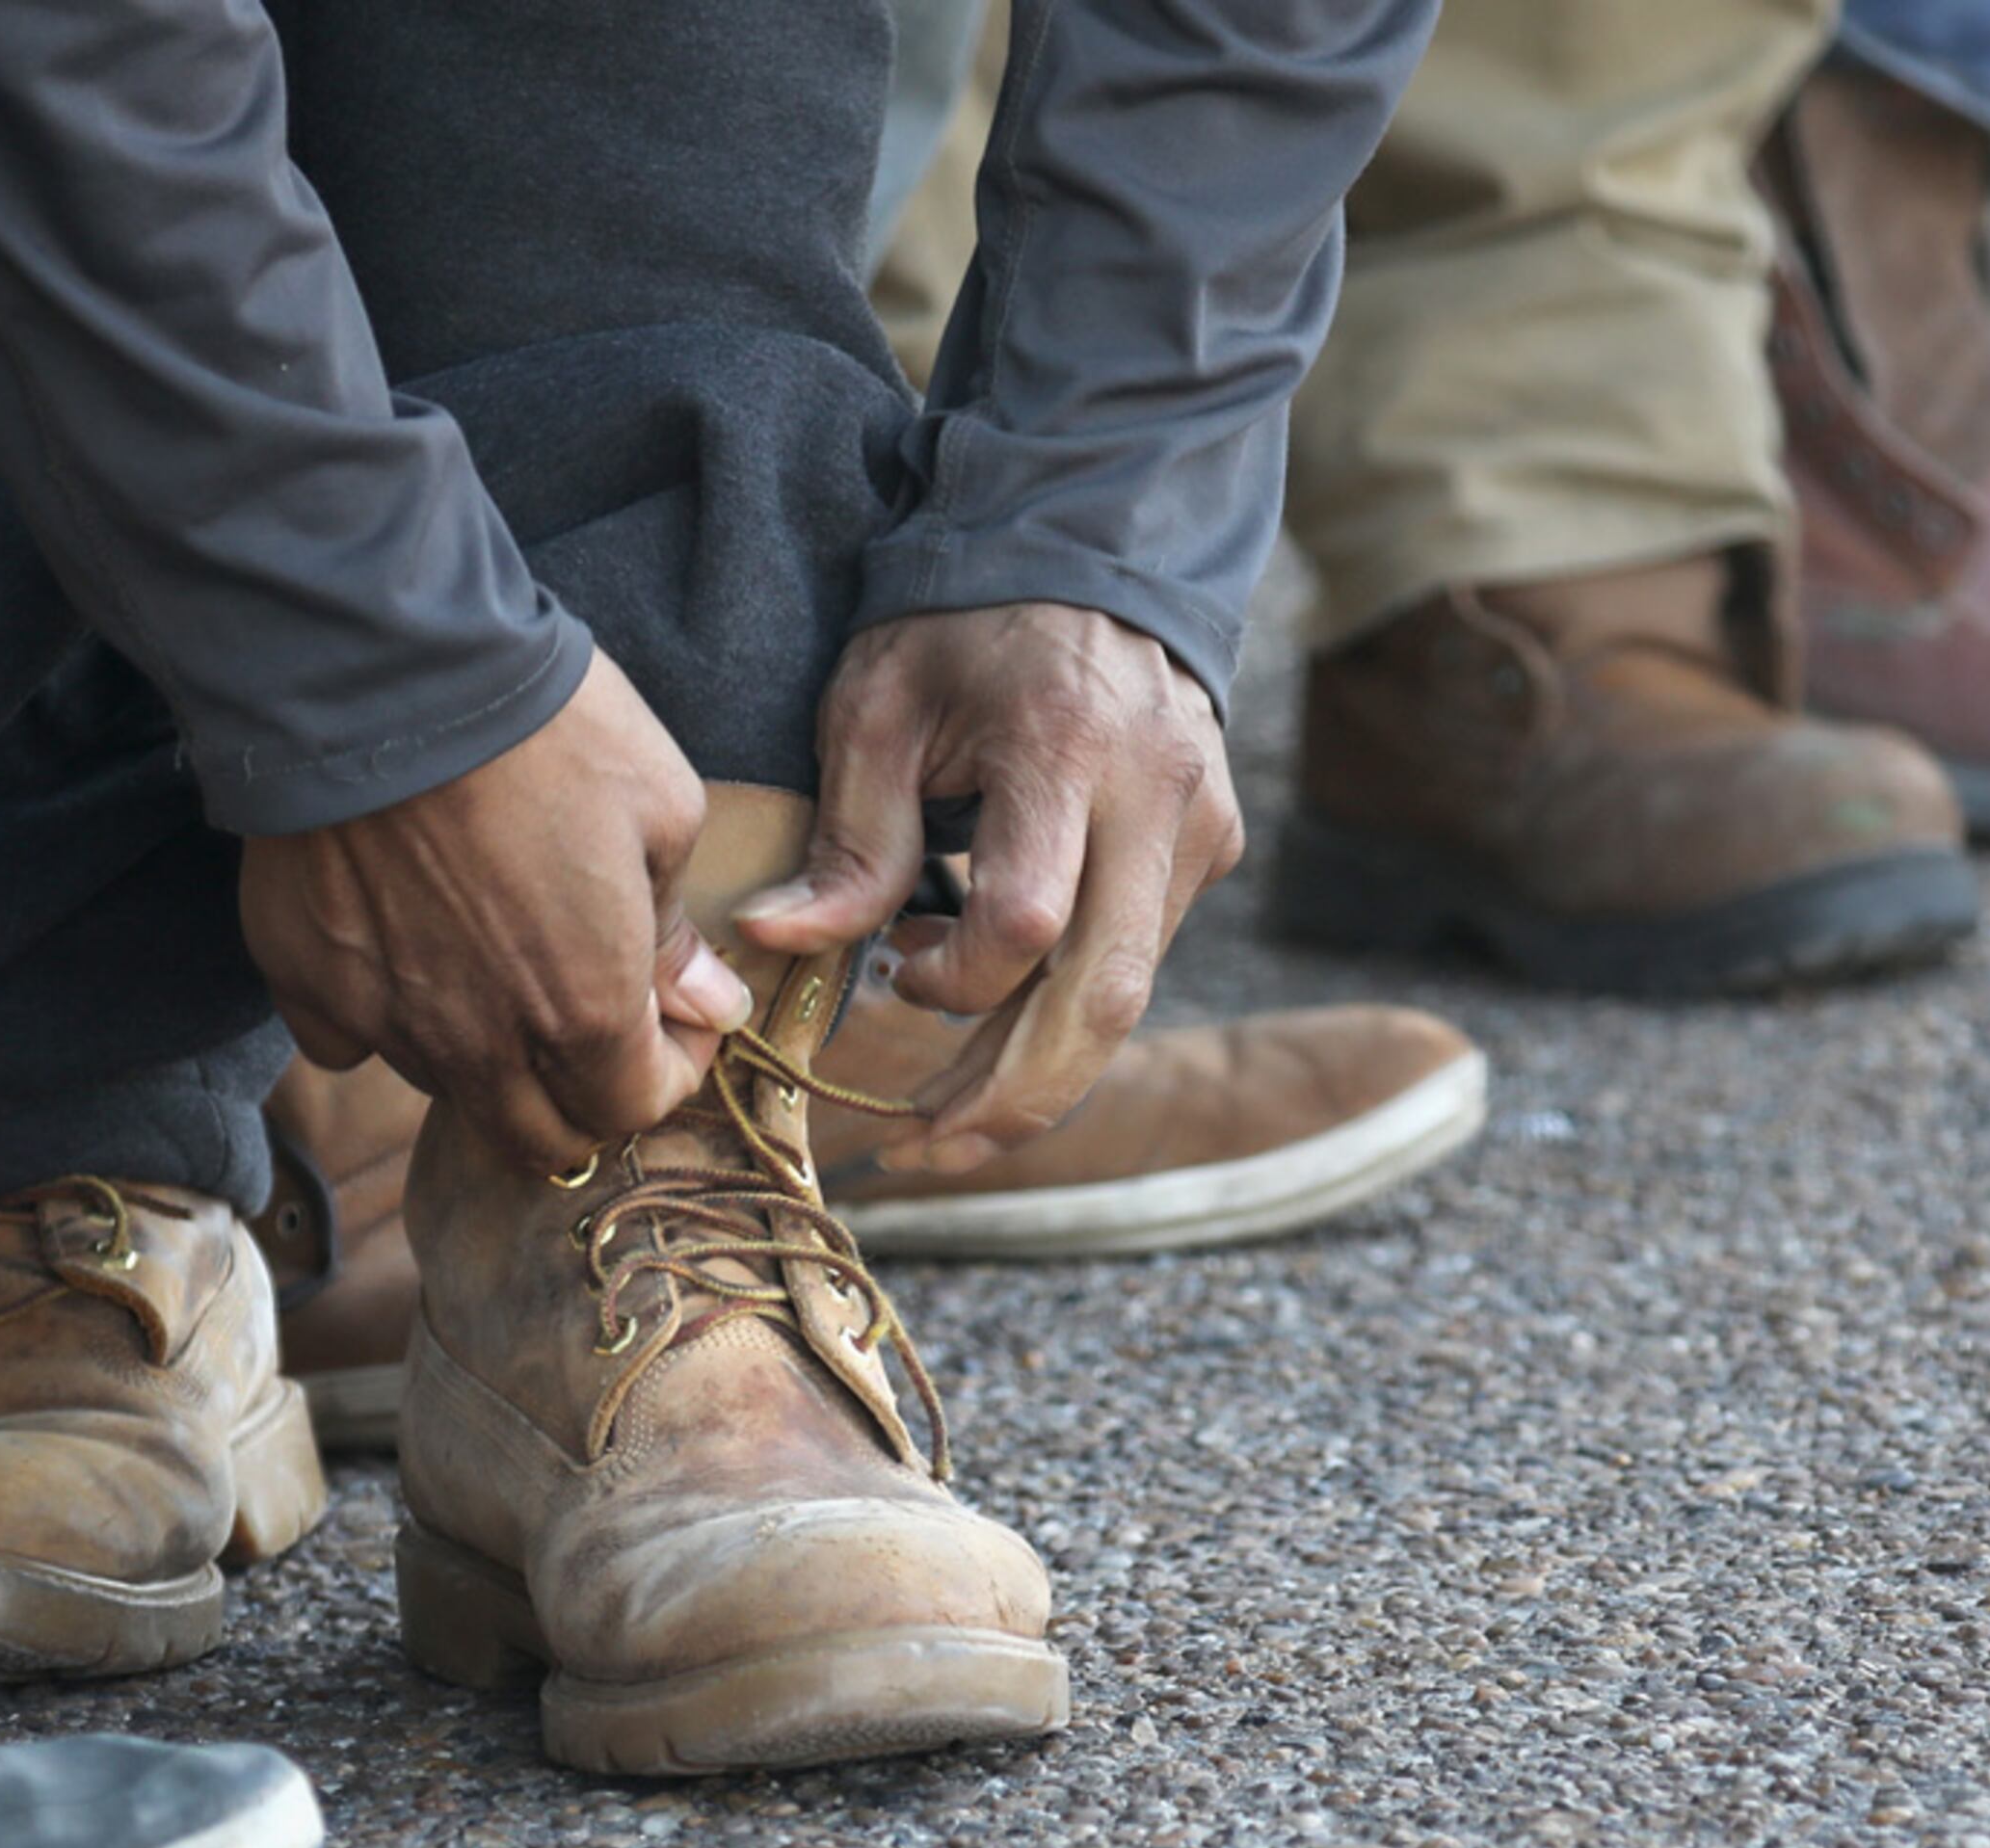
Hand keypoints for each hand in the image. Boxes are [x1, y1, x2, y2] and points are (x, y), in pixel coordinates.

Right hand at [241, 646, 753, 1169]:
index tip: (677, 1018)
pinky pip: (344, 1042)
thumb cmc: (545, 730)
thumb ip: (673, 930)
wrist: (387, 674)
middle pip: (537, 1138)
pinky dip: (378, 1022)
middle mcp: (479, 1041)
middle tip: (598, 1025)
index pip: (631, 1109)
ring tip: (498, 971)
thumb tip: (703, 1003)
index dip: (670, 1073)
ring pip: (446, 1089)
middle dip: (583, 1099)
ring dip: (488, 1058)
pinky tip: (396, 958)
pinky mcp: (305, 981)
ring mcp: (384, 1019)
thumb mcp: (658, 807)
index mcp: (582, 1009)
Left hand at [730, 602, 1240, 1173]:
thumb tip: (777, 944)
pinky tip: (992, 992)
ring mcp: (1200, 826)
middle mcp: (1156, 796)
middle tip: (926, 1151)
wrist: (1087, 555)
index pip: (1026, 919)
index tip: (887, 973)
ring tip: (944, 1106)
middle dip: (1014, 1097)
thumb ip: (847, 839)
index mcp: (1066, 750)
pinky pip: (1139, 958)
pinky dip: (1063, 1004)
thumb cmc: (960, 630)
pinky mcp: (1212, 845)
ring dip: (1035, 1067)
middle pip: (1105, 998)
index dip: (952, 981)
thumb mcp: (877, 708)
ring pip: (1129, 997)